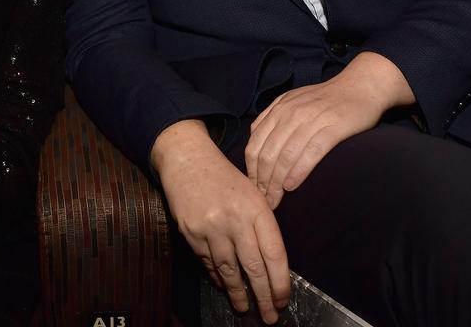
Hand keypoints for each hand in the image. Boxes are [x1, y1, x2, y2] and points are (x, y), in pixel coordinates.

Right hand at [153, 120, 289, 323]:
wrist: (187, 159)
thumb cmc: (224, 177)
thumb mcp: (252, 191)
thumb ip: (262, 222)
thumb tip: (272, 262)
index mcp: (257, 207)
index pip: (274, 253)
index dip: (280, 281)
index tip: (283, 299)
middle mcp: (236, 219)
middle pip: (254, 267)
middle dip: (263, 296)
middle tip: (270, 317)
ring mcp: (211, 227)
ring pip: (229, 270)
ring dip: (238, 293)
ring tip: (245, 308)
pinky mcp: (191, 232)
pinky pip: (208, 262)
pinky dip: (217, 276)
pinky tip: (223, 285)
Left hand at [246, 51, 413, 209]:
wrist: (360, 86)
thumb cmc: (325, 99)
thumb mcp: (293, 101)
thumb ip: (272, 117)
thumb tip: (254, 138)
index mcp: (278, 109)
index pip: (254, 146)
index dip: (251, 172)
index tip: (254, 190)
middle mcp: (290, 114)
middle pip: (267, 155)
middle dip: (262, 183)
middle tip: (265, 202)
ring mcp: (310, 120)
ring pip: (285, 156)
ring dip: (277, 183)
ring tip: (276, 201)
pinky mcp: (332, 128)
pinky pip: (310, 153)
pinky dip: (298, 172)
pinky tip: (292, 186)